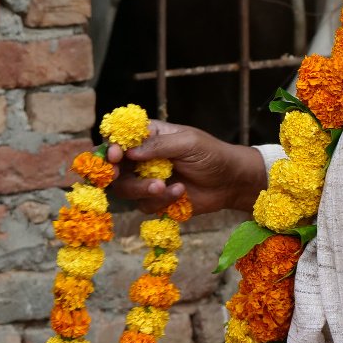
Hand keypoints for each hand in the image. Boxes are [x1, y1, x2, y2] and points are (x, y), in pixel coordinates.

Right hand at [107, 122, 267, 215]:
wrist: (231, 182)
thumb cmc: (212, 154)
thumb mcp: (188, 142)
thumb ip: (158, 145)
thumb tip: (129, 151)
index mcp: (149, 136)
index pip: (120, 139)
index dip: (111, 147)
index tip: (115, 155)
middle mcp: (143, 158)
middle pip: (116, 168)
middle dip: (117, 174)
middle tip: (120, 176)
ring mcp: (148, 180)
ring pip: (127, 189)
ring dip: (142, 189)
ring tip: (163, 186)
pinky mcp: (156, 200)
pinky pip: (145, 205)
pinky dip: (160, 201)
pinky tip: (181, 192)